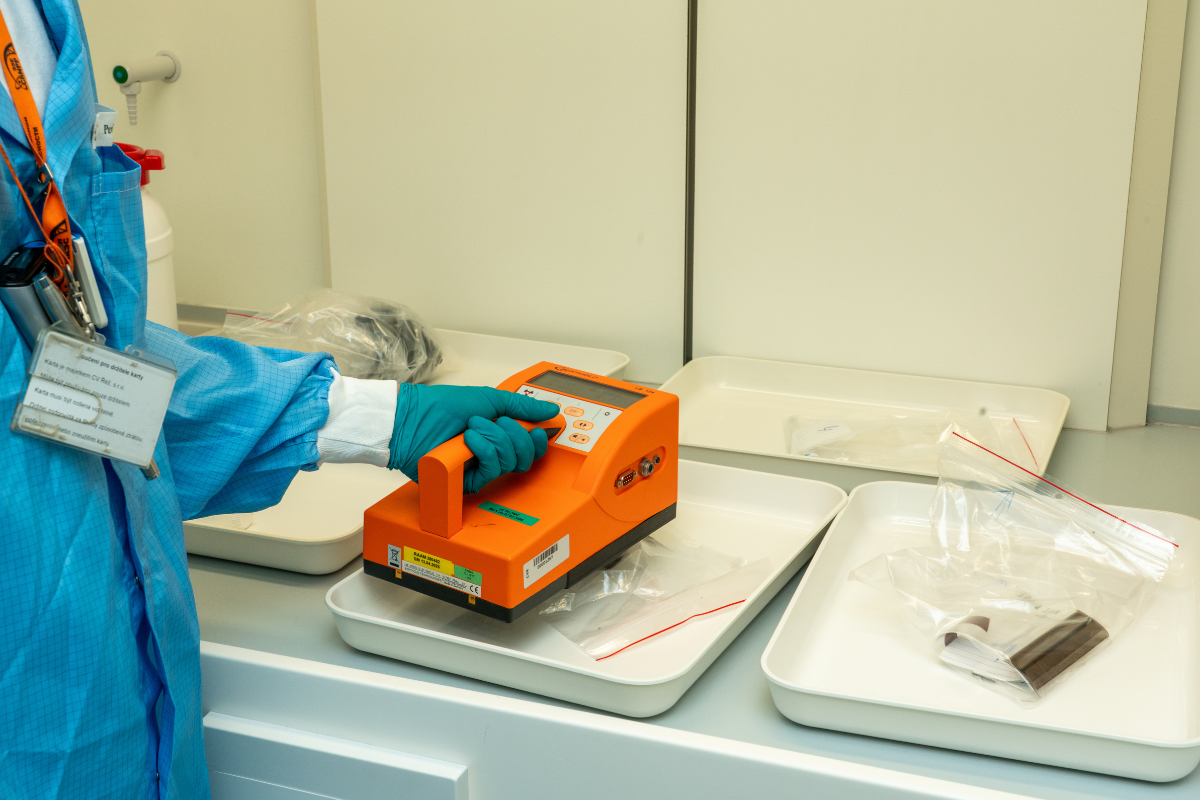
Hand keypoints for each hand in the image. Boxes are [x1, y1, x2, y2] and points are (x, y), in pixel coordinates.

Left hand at [388, 384, 559, 493]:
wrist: (414, 419)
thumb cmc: (444, 406)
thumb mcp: (490, 399)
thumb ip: (523, 405)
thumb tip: (551, 410)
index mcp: (500, 433)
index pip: (531, 446)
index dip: (539, 439)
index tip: (539, 428)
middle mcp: (492, 452)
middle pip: (526, 457)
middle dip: (516, 435)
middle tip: (499, 421)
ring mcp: (481, 467)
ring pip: (511, 463)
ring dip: (495, 439)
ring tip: (473, 427)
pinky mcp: (469, 481)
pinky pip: (492, 471)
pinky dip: (485, 451)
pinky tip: (470, 441)